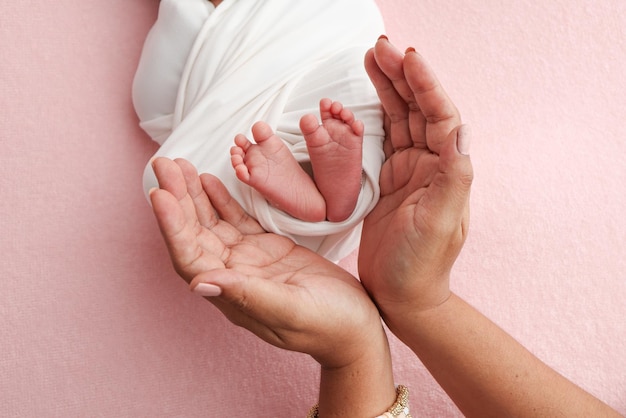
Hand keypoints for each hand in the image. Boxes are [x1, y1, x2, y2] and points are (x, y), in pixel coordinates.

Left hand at [149, 157, 383, 368]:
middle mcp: (233, 276)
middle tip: (163, 164)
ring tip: (179, 165)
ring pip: (212, 223)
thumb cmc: (328, 325)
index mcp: (232, 294)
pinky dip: (222, 200)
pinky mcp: (268, 249)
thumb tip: (198, 284)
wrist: (355, 327)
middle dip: (177, 198)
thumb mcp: (289, 309)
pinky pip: (237, 221)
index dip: (171, 225)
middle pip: (194, 234)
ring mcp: (249, 262)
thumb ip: (247, 295)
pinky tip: (209, 180)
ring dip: (193, 195)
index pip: (189, 256)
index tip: (159, 192)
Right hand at [359, 38, 472, 320]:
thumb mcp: (440, 223)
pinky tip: (363, 100)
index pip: (440, 116)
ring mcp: (408, 170)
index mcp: (446, 170)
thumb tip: (463, 132)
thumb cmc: (420, 264)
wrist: (400, 293)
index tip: (407, 57)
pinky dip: (371, 116)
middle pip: (418, 109)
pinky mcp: (387, 179)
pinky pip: (381, 138)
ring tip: (372, 60)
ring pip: (399, 118)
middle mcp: (430, 164)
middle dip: (401, 76)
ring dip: (387, 88)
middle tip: (380, 48)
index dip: (425, 84)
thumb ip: (454, 178)